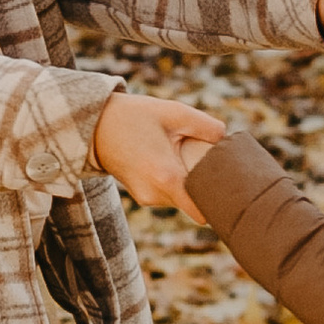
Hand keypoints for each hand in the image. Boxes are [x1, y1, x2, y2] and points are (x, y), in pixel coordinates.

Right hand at [92, 90, 224, 220]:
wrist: (94, 126)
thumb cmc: (135, 117)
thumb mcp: (173, 112)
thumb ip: (206, 125)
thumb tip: (226, 138)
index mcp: (166, 177)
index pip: (201, 211)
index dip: (218, 206)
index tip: (230, 195)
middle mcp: (155, 193)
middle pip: (193, 203)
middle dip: (204, 188)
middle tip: (215, 169)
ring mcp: (146, 197)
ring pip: (180, 198)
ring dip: (187, 183)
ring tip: (186, 158)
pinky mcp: (140, 195)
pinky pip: (167, 194)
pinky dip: (174, 182)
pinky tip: (171, 161)